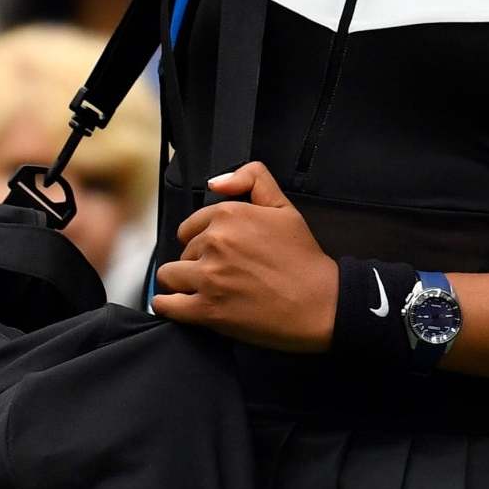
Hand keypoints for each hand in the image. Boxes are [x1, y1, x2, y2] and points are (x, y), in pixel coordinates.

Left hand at [152, 162, 338, 350]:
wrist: (320, 304)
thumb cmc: (303, 260)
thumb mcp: (284, 207)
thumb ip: (252, 179)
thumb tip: (216, 182)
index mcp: (229, 215)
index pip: (190, 227)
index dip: (202, 240)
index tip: (216, 253)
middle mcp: (214, 243)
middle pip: (183, 251)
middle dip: (196, 262)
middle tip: (222, 275)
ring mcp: (208, 277)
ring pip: (170, 275)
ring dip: (182, 283)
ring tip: (202, 291)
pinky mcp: (207, 310)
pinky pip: (168, 305)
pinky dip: (168, 305)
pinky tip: (175, 305)